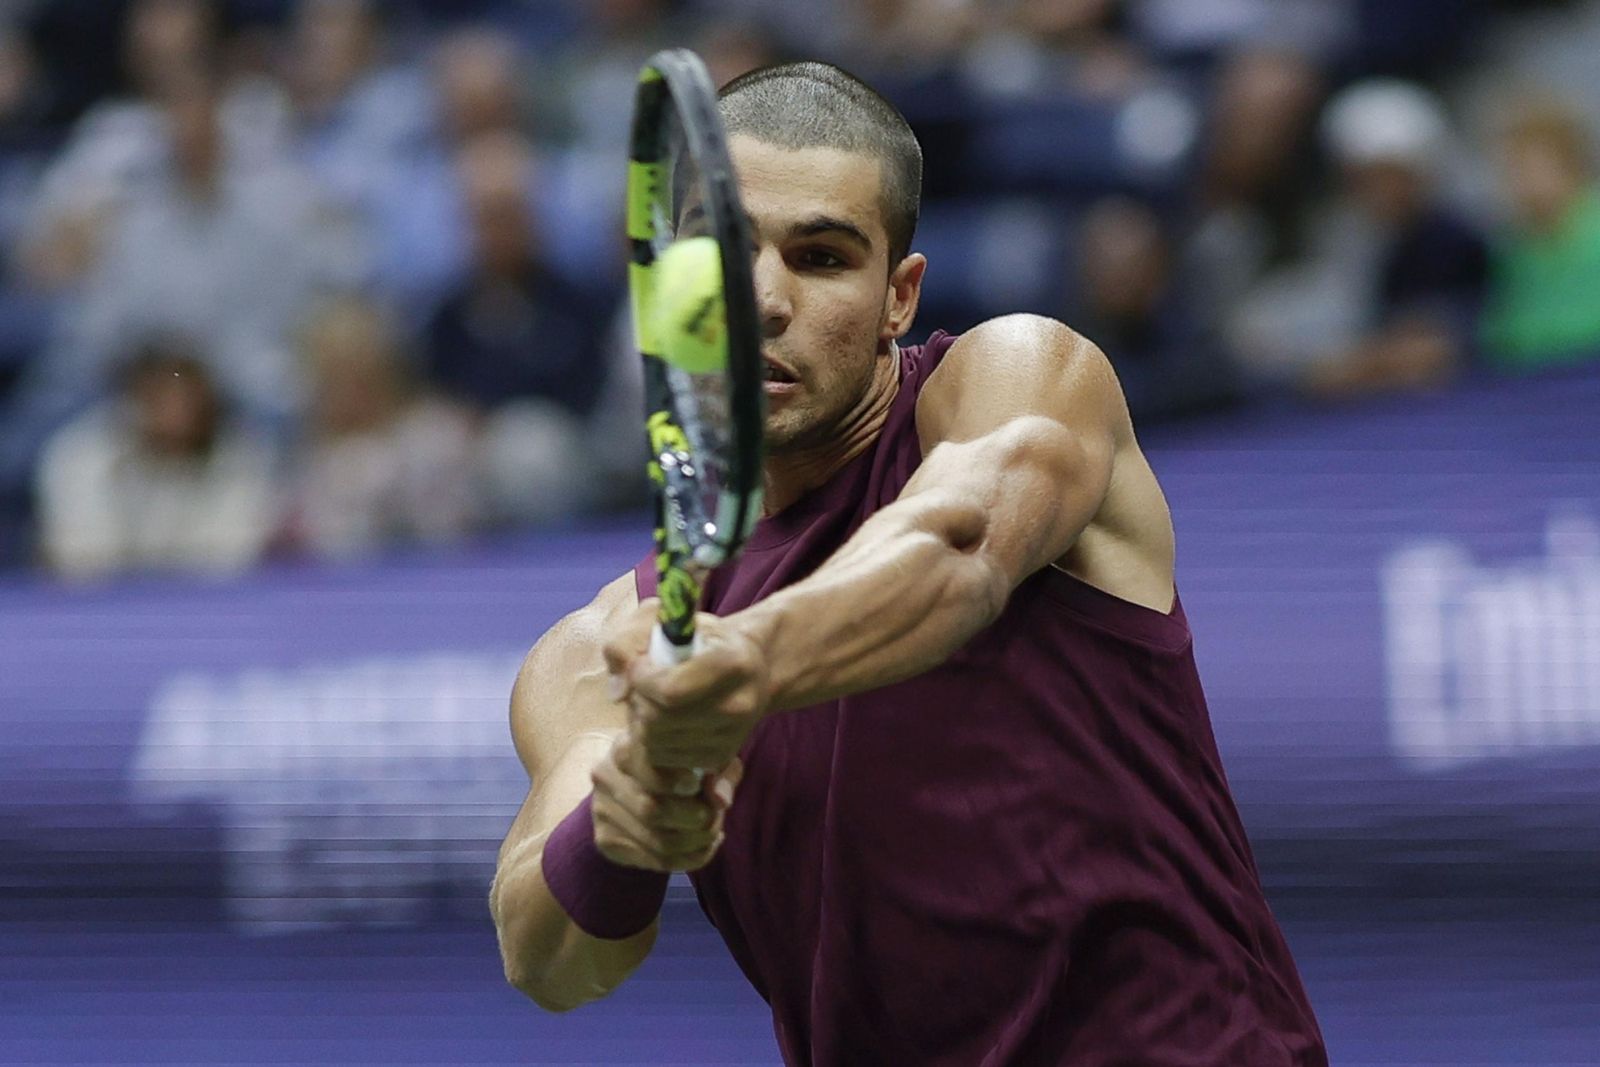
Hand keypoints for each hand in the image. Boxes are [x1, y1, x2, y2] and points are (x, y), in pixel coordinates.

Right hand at [590, 731, 742, 871]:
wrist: (632, 785)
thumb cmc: (678, 763)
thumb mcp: (704, 758)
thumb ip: (719, 773)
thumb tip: (720, 801)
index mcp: (627, 746)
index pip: (643, 765)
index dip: (673, 780)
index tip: (697, 784)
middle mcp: (606, 776)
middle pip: (651, 810)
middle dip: (694, 820)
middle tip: (715, 818)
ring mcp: (602, 810)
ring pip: (656, 841)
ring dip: (696, 844)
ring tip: (714, 834)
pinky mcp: (605, 839)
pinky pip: (654, 860)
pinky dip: (689, 859)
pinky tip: (703, 847)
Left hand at [603, 600, 771, 771]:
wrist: (751, 670)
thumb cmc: (705, 641)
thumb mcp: (670, 623)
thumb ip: (629, 642)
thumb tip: (617, 692)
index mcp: (733, 663)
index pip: (670, 690)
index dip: (642, 680)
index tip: (640, 666)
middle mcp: (739, 704)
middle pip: (660, 719)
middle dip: (639, 701)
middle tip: (643, 686)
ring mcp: (731, 736)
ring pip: (657, 742)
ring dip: (642, 722)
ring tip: (653, 702)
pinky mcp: (720, 757)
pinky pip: (664, 759)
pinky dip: (653, 741)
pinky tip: (663, 720)